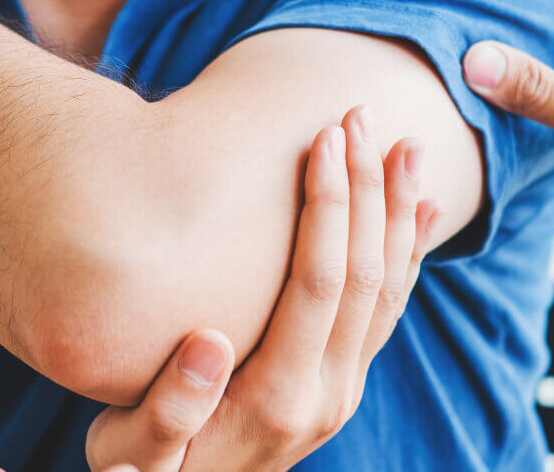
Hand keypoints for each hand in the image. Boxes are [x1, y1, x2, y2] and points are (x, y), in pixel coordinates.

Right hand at [86, 106, 440, 470]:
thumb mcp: (131, 457)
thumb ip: (167, 414)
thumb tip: (208, 342)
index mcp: (277, 397)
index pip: (320, 284)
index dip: (327, 207)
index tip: (325, 139)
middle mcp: (325, 393)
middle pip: (367, 275)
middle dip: (367, 189)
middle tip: (363, 116)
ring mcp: (341, 390)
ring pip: (389, 289)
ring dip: (398, 213)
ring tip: (407, 146)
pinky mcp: (342, 383)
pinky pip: (389, 311)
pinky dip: (409, 254)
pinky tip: (422, 211)